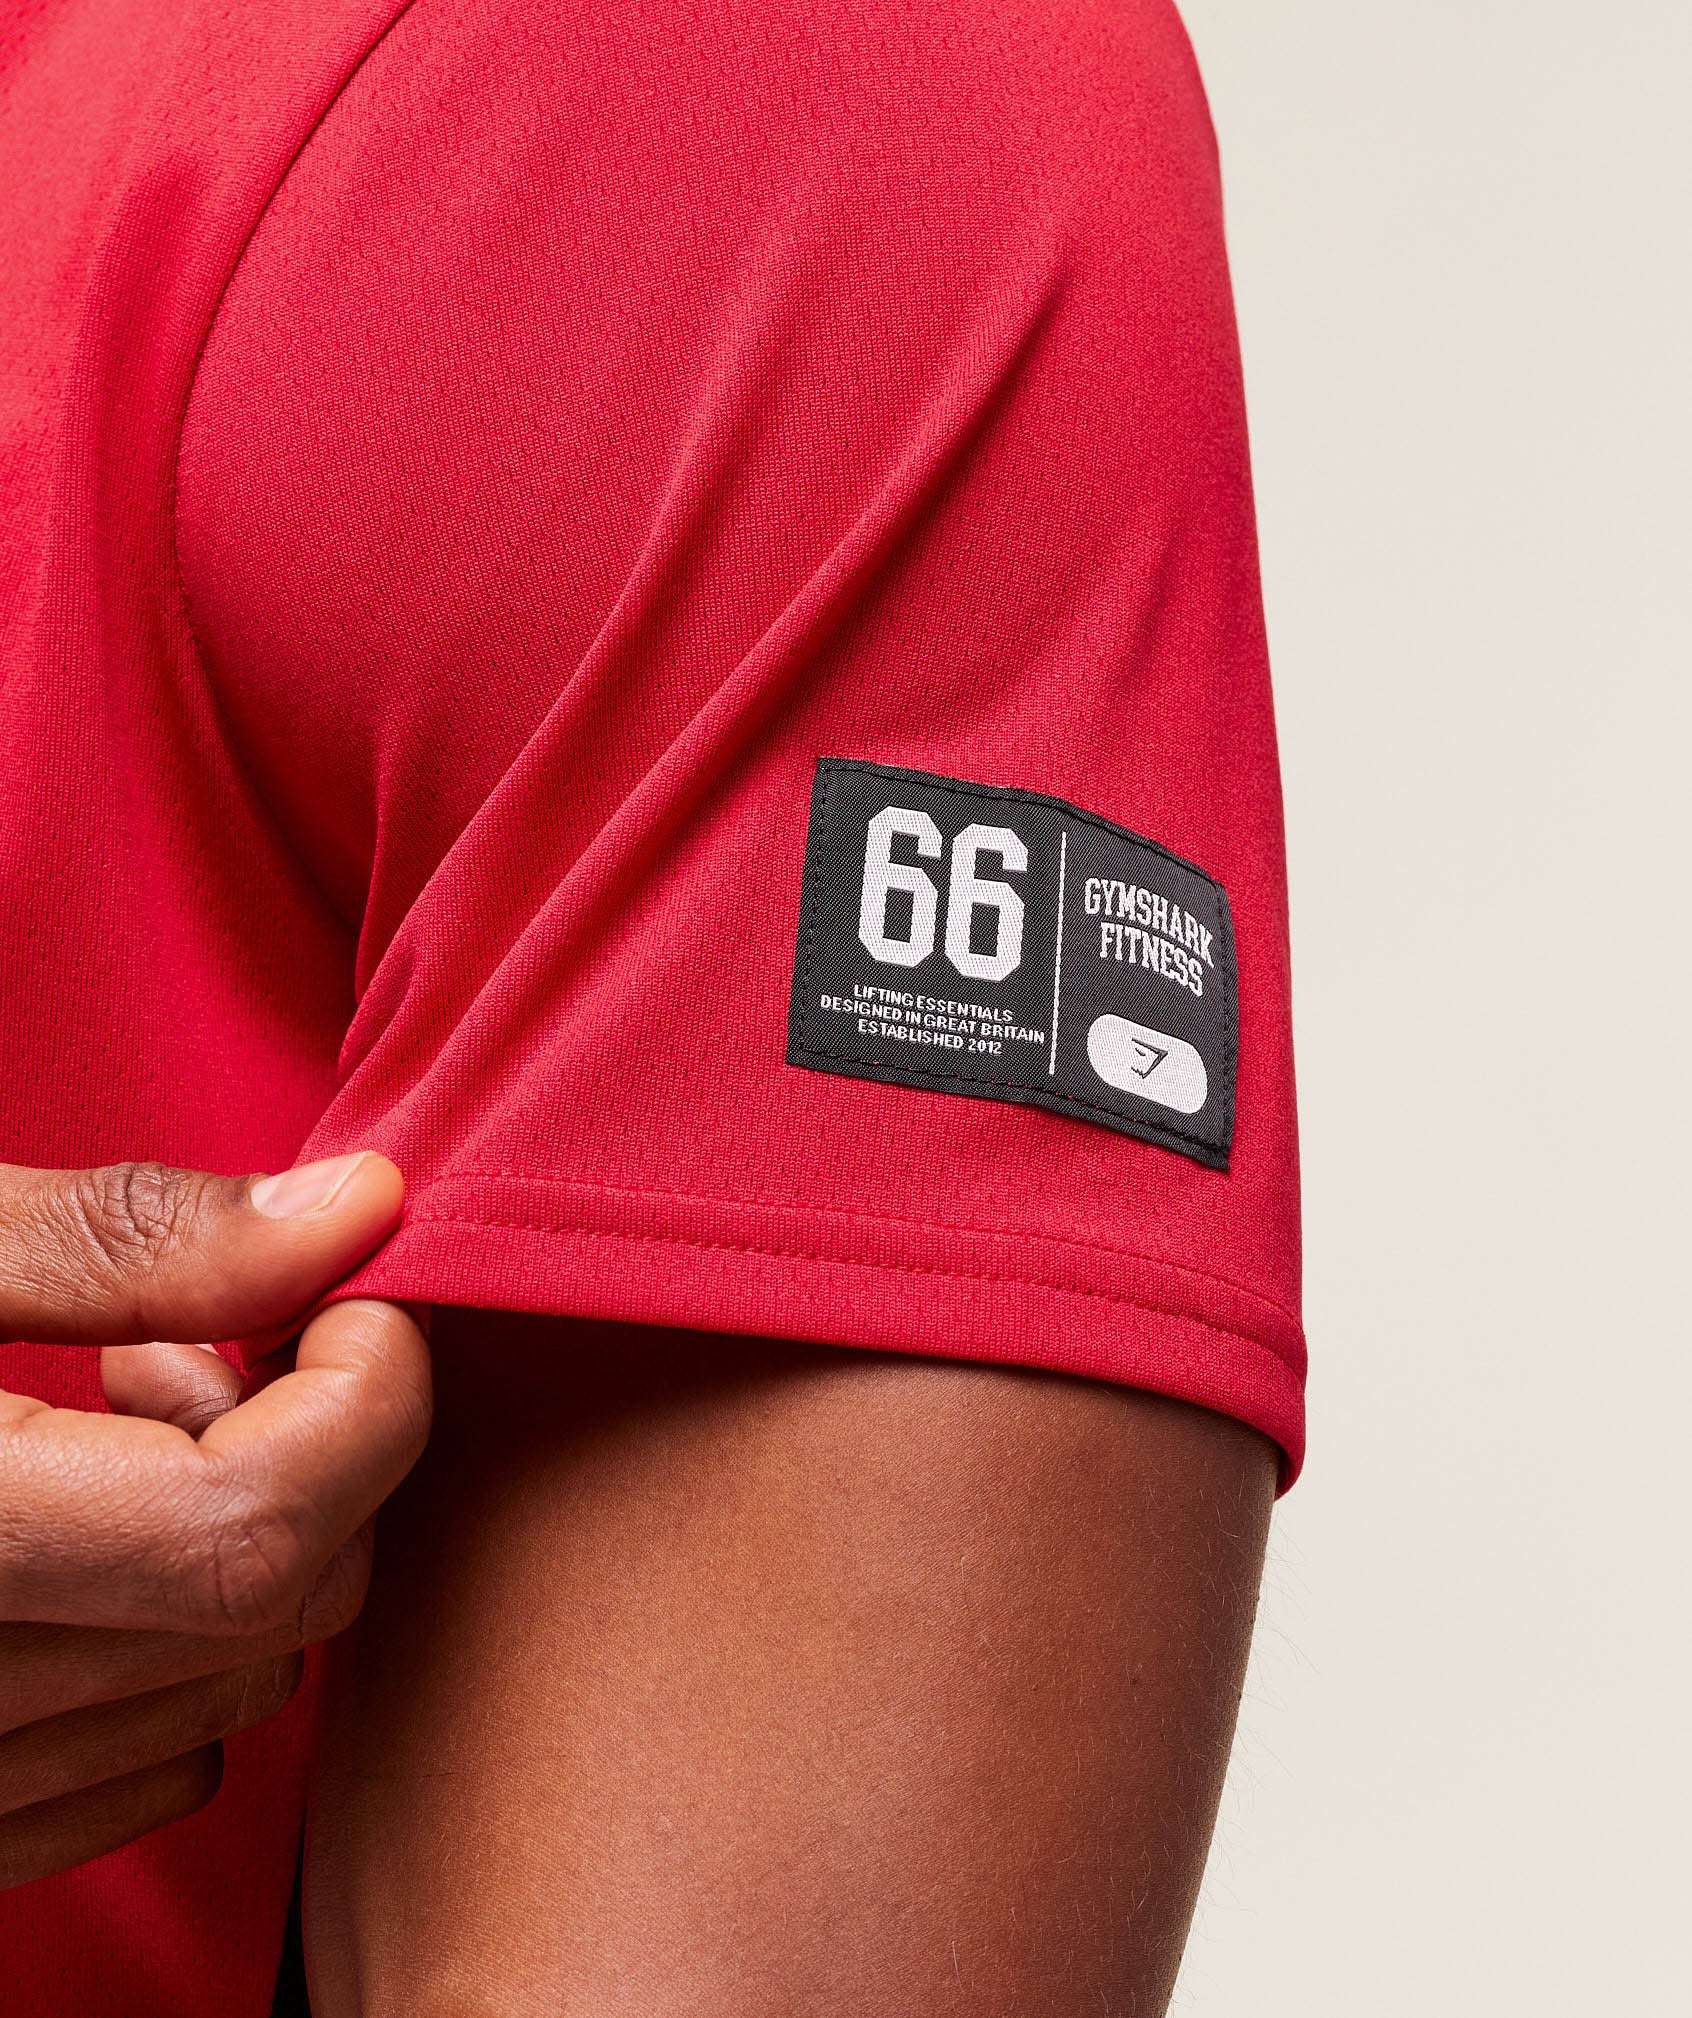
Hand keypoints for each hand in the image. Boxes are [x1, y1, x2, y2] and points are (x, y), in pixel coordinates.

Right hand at [0, 1153, 431, 1888]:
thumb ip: (123, 1237)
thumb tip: (358, 1212)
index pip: (253, 1528)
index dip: (359, 1397)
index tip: (345, 1298)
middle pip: (273, 1606)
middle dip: (308, 1450)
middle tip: (193, 1345)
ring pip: (233, 1695)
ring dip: (246, 1547)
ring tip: (116, 1430)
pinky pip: (144, 1772)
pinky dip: (180, 1652)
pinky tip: (92, 1545)